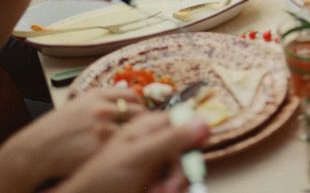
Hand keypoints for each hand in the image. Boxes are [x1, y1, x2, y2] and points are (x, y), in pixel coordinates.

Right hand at [0, 88, 144, 192]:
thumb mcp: (80, 104)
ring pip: (133, 131)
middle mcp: (102, 108)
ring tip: (135, 143)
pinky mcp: (100, 148)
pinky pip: (121, 148)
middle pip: (138, 111)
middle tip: (144, 130)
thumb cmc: (57, 128)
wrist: (37, 148)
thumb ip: (102, 100)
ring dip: (136, 137)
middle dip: (143, 121)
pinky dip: (124, 151)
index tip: (141, 111)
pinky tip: (121, 155)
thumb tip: (126, 97)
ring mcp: (102, 128)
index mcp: (98, 95)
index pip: (132, 94)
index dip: (140, 104)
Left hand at [55, 112, 208, 192]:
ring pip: (179, 170)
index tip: (189, 162)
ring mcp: (151, 161)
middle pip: (185, 151)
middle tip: (168, 189)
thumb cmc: (104, 177)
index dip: (191, 143)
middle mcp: (152, 140)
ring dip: (172, 186)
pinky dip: (166, 190)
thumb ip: (171, 139)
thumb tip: (205, 122)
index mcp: (148, 126)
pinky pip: (170, 183)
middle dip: (179, 173)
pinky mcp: (149, 179)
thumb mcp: (140, 156)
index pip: (184, 125)